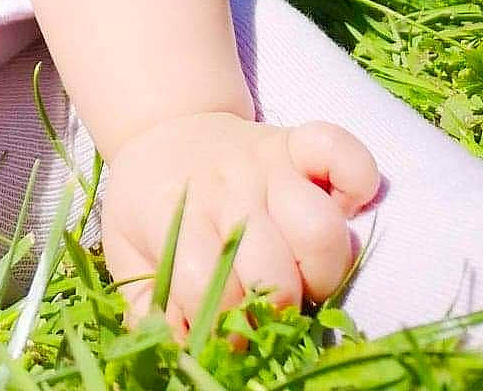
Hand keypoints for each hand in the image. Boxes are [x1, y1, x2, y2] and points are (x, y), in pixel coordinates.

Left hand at [99, 111, 379, 335]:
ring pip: (320, 228)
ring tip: (302, 277)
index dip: (218, 325)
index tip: (223, 335)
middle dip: (273, 311)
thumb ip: (148, 307)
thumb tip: (180, 353)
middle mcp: (226, 185)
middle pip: (272, 269)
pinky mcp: (298, 144)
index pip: (204, 283)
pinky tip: (344, 207)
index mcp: (173, 209)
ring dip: (320, 271)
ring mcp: (266, 162)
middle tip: (265, 311)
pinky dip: (356, 179)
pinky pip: (344, 153)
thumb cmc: (149, 204)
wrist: (164, 130)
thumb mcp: (126, 252)